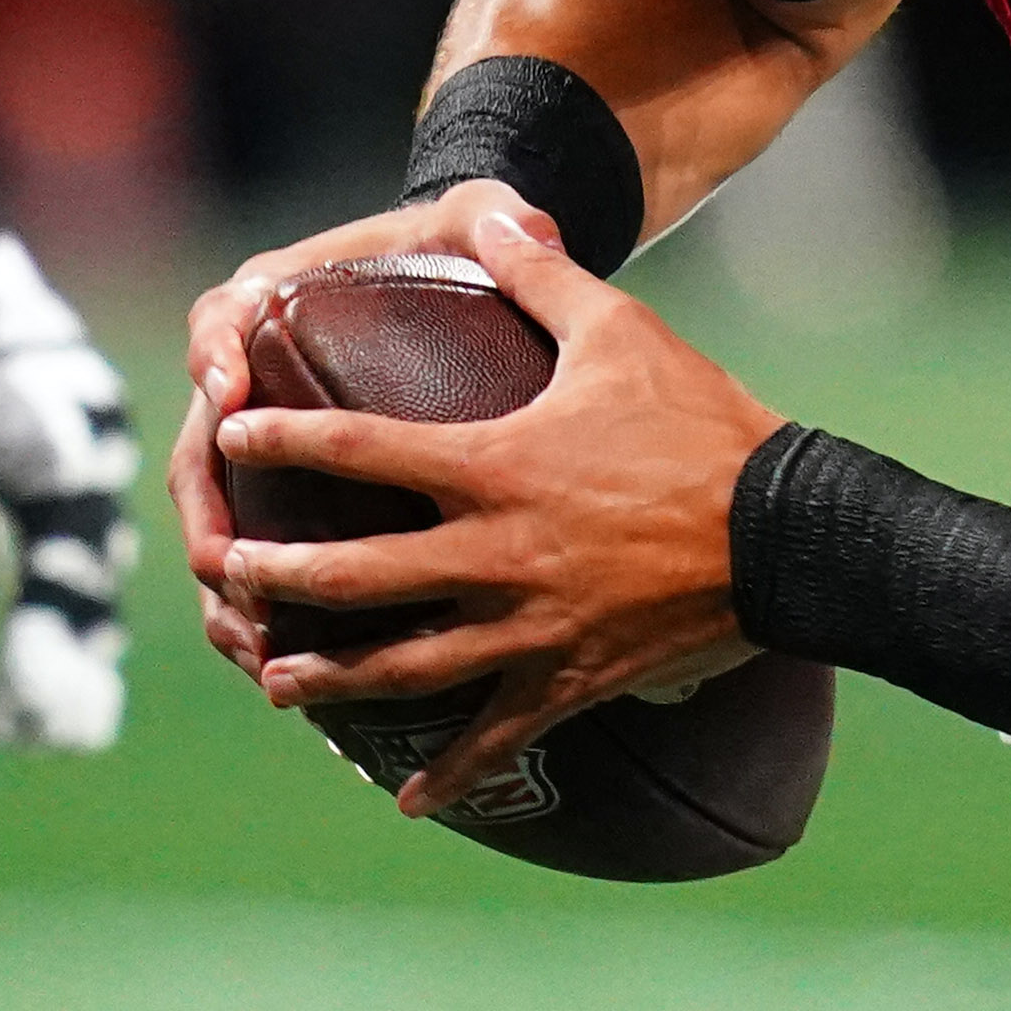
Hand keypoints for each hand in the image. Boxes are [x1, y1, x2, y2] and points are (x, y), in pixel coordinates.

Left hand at [207, 196, 781, 816]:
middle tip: (224, 576)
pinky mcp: (569, 680)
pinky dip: (448, 773)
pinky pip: (495, 736)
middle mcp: (494, 552)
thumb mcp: (619, 329)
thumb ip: (540, 273)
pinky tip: (405, 798)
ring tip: (273, 681)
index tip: (227, 434)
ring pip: (404, 666)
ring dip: (331, 677)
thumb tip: (492, 212)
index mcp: (493, 463)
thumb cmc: (702, 422)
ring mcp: (527, 626)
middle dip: (278, 577)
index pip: (359, 446)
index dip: (284, 440)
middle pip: (356, 573)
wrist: (786, 532)